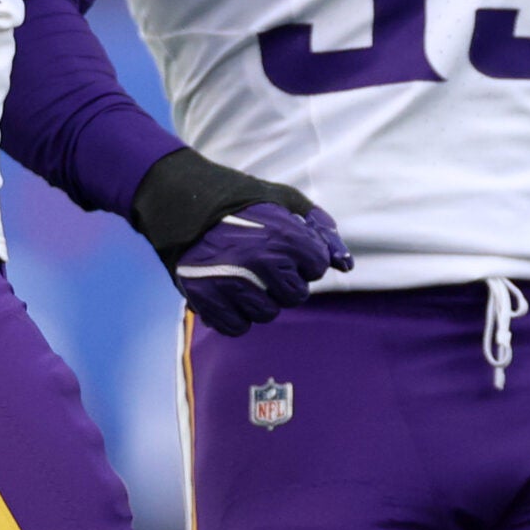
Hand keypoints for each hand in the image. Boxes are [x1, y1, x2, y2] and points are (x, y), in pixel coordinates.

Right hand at [131, 150, 350, 336]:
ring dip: (260, 299)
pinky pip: (238, 327)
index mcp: (285, 235)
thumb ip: (320, 230)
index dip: (304, 259)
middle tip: (263, 264)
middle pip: (296, 296)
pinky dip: (234, 315)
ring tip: (243, 276)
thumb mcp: (285, 202)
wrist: (183, 204)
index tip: (286, 249)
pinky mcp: (208, 300)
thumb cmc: (241, 204)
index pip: (317, 266)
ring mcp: (233, 283)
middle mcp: (262, 261)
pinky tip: (227, 292)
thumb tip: (345, 265)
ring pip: (268, 313)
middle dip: (285, 282)